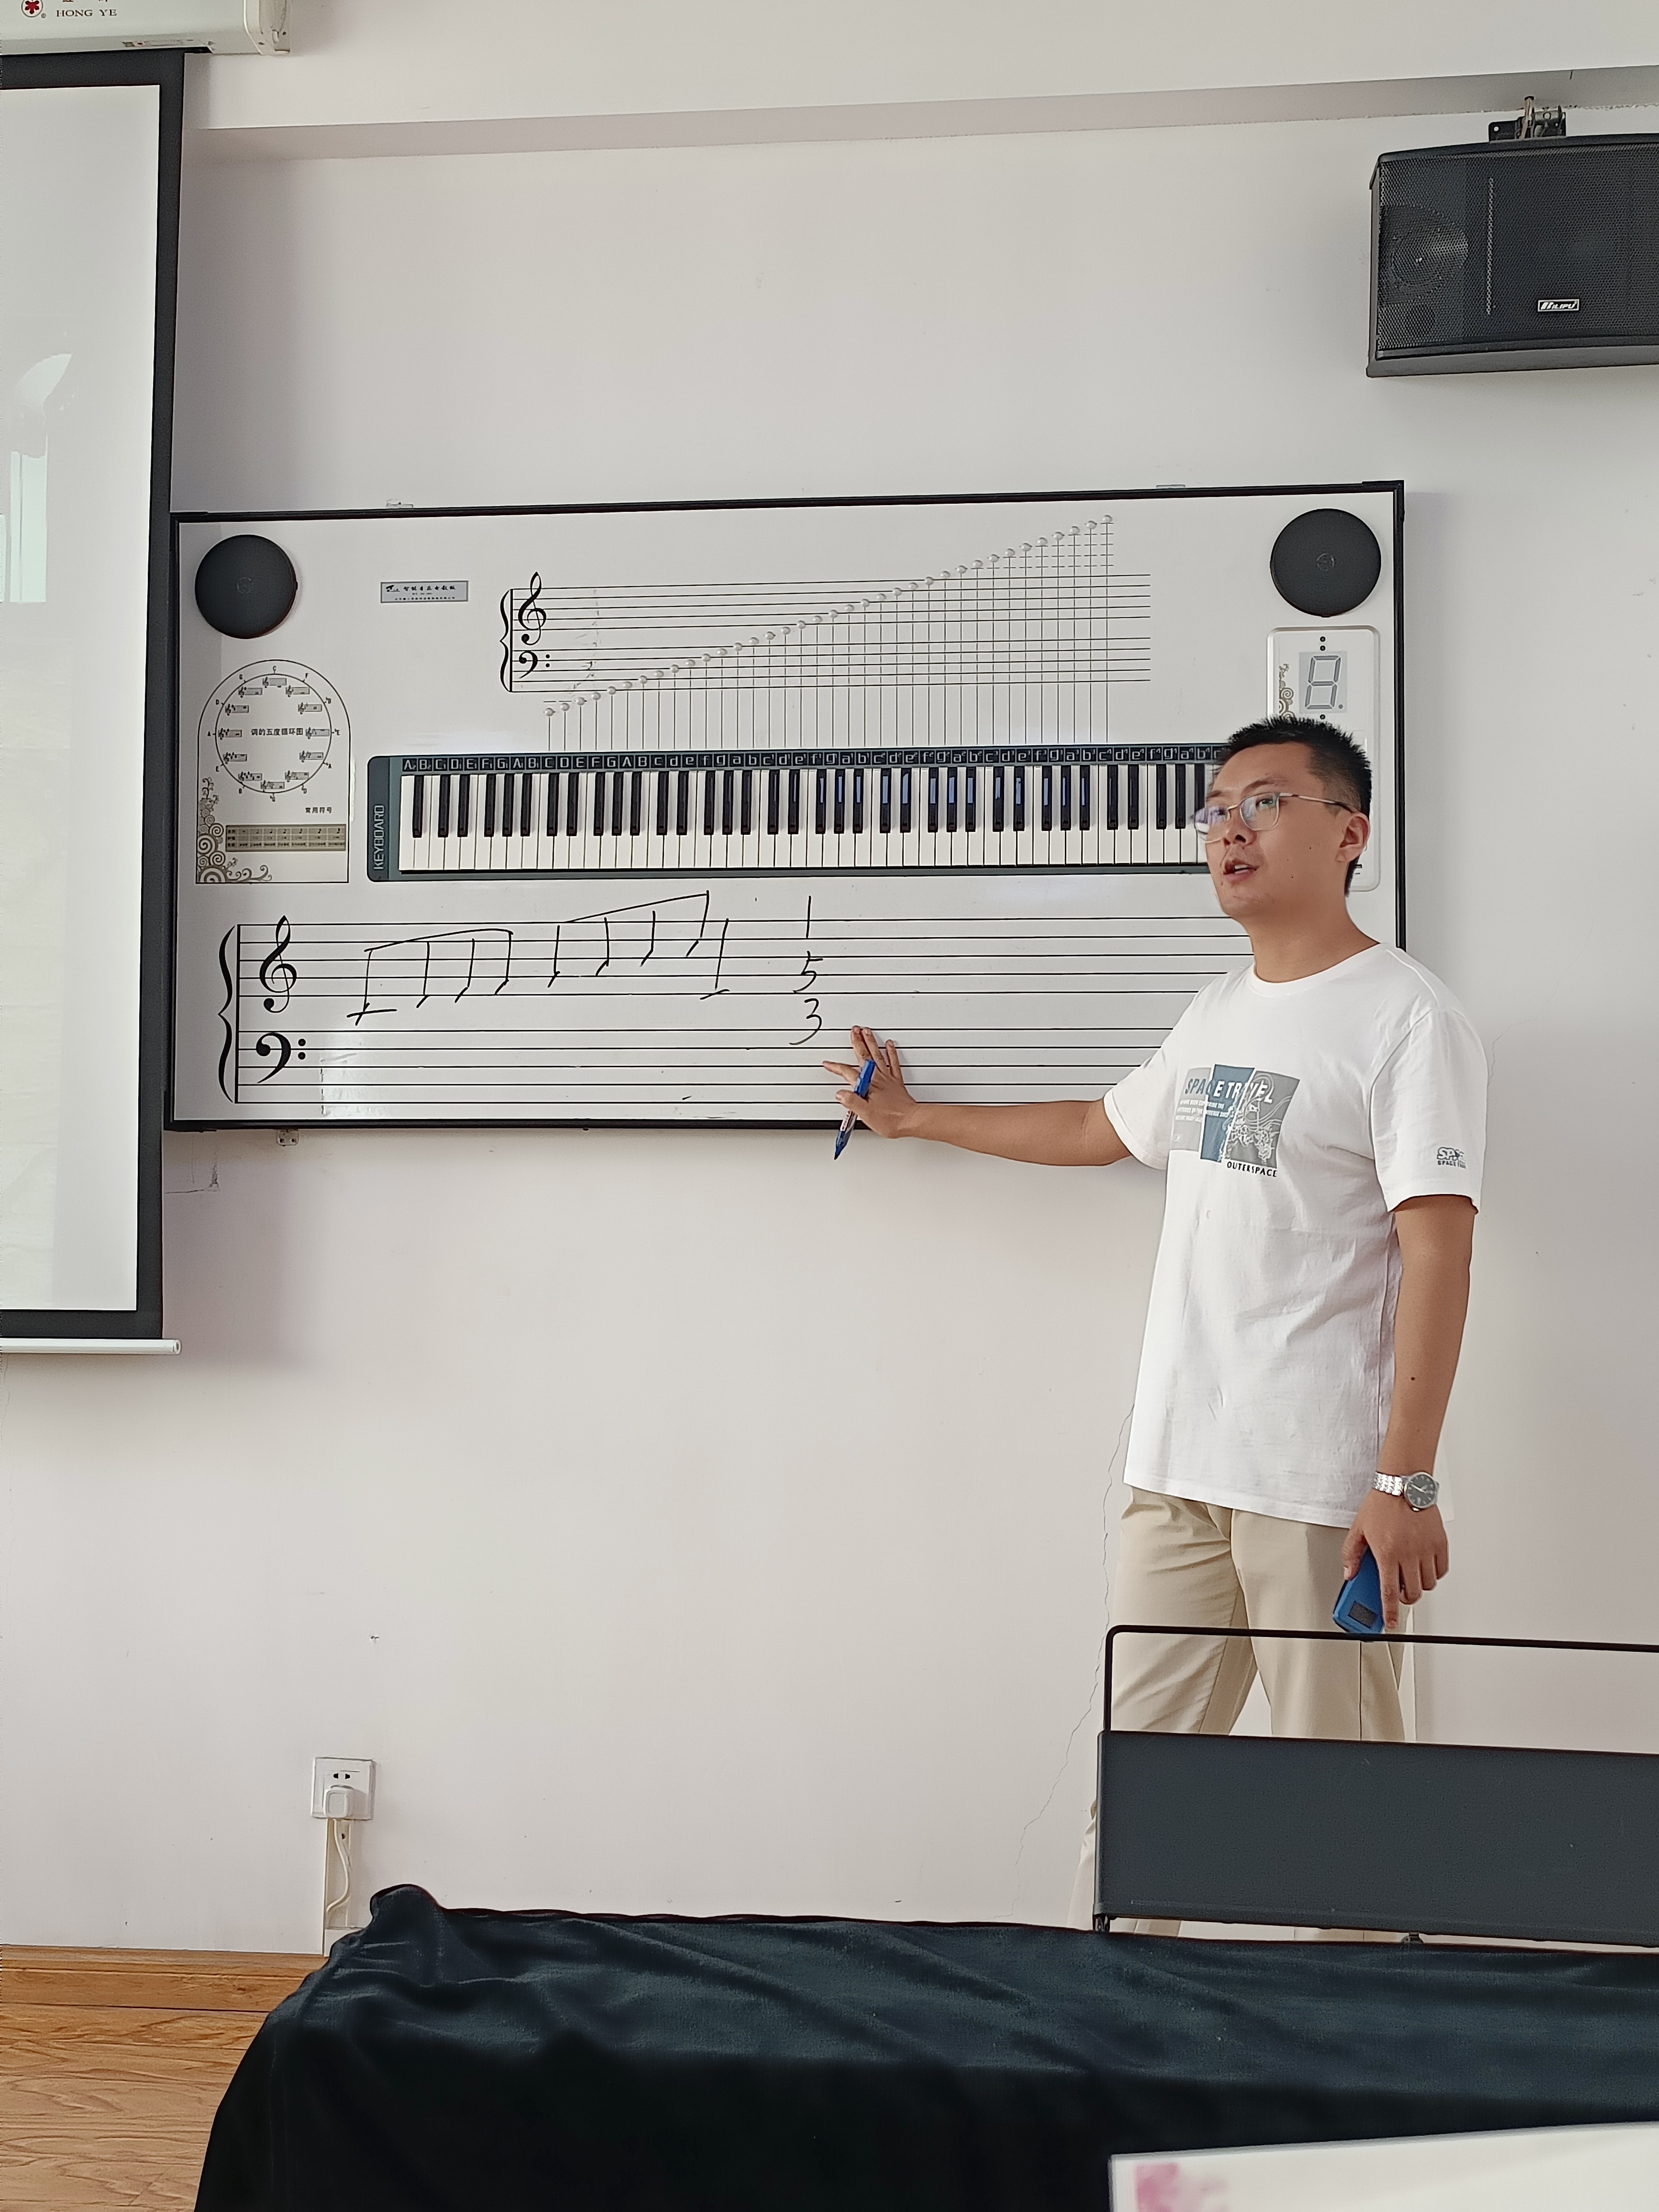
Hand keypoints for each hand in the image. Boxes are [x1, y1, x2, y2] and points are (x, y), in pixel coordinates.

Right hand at [822, 1027, 917, 1139]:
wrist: (910, 1120)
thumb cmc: (890, 1119)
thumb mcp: (865, 1114)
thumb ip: (851, 1102)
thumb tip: (840, 1094)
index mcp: (868, 1085)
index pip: (848, 1072)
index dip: (836, 1067)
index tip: (828, 1064)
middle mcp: (877, 1078)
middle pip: (864, 1056)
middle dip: (857, 1042)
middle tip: (853, 1031)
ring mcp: (887, 1078)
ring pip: (877, 1055)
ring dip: (870, 1042)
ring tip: (866, 1031)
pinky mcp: (896, 1081)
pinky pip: (893, 1062)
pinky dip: (890, 1052)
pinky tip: (889, 1045)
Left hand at [1342, 1492, 1448, 1631]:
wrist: (1403, 1484)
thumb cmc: (1381, 1504)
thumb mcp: (1358, 1529)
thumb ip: (1351, 1554)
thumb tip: (1350, 1574)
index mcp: (1387, 1552)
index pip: (1389, 1592)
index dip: (1390, 1612)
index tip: (1390, 1623)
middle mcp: (1408, 1554)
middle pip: (1412, 1593)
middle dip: (1404, 1599)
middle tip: (1398, 1593)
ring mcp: (1426, 1549)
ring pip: (1427, 1584)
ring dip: (1418, 1585)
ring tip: (1409, 1575)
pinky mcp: (1439, 1543)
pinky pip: (1441, 1569)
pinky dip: (1433, 1574)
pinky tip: (1423, 1566)